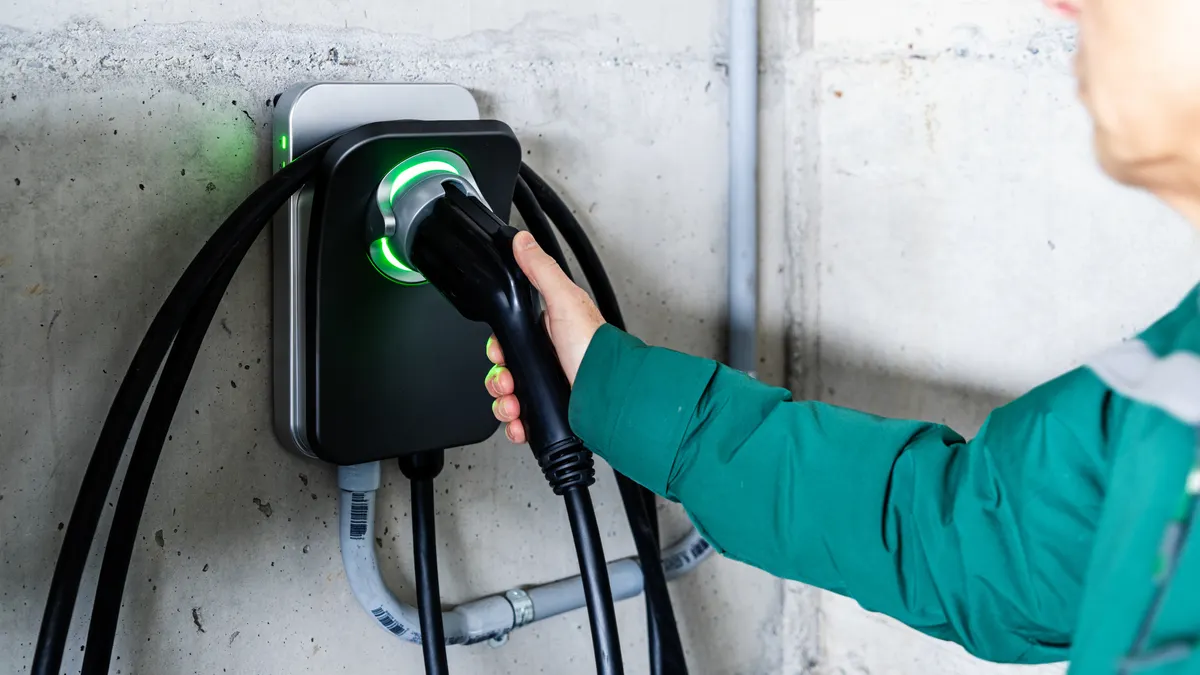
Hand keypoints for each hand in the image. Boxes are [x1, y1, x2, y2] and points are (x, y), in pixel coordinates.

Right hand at [485, 231, 605, 443]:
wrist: (611, 395)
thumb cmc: (595, 349)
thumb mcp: (565, 301)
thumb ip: (541, 270)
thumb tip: (523, 241)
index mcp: (551, 330)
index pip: (511, 336)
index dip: (499, 347)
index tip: (499, 354)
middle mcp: (550, 358)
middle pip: (506, 369)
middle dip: (499, 380)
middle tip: (506, 383)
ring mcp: (551, 384)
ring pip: (511, 395)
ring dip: (504, 404)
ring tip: (514, 406)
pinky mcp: (552, 410)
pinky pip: (524, 419)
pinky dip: (516, 424)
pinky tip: (520, 422)